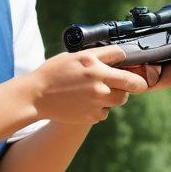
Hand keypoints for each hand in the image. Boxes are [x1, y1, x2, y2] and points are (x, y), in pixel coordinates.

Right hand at [30, 46, 148, 125]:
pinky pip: (106, 111)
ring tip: (98, 90)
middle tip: (120, 81)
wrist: (36, 97)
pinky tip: (87, 101)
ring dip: (115, 95)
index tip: (134, 70)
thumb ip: (102, 55)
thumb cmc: (55, 72)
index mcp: (96, 68)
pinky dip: (101, 107)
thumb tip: (122, 54)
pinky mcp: (92, 117)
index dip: (133, 68)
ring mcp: (97, 103)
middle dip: (129, 84)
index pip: (127, 66)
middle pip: (130, 87)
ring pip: (120, 99)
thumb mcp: (77, 56)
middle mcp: (99, 86)